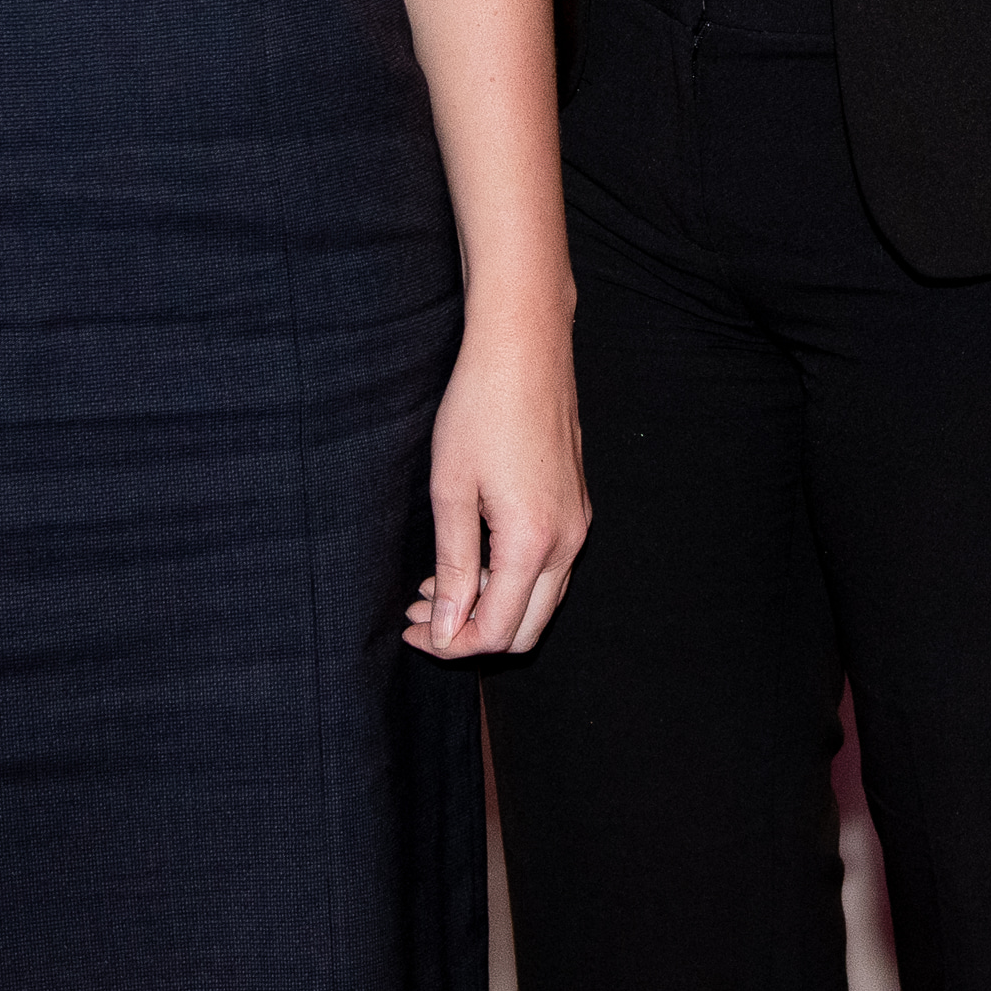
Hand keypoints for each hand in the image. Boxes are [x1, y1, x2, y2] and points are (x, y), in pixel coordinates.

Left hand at [409, 315, 590, 657]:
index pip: (496, 630)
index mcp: (533, 542)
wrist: (524, 348)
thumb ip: (452, 567)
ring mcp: (578, 523)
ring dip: (490, 608)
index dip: (450, 642)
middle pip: (526, 631)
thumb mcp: (451, 491)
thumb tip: (445, 627)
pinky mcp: (577, 506)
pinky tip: (469, 558)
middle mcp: (568, 541)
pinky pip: (549, 569)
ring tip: (434, 589)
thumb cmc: (481, 407)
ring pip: (540, 602)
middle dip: (471, 634)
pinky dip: (510, 581)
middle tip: (420, 617)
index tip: (412, 630)